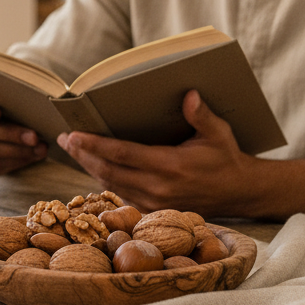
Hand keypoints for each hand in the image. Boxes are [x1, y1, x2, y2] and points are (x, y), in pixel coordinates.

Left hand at [57, 90, 253, 214]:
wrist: (240, 193)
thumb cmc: (226, 159)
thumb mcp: (219, 133)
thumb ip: (201, 116)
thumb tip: (190, 94)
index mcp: (170, 166)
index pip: (122, 155)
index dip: (95, 145)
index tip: (73, 135)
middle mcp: (158, 187)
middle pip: (108, 171)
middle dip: (83, 154)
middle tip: (64, 139)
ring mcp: (154, 201)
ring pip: (110, 184)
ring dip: (88, 167)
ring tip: (72, 149)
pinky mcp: (152, 209)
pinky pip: (120, 194)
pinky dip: (103, 180)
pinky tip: (92, 166)